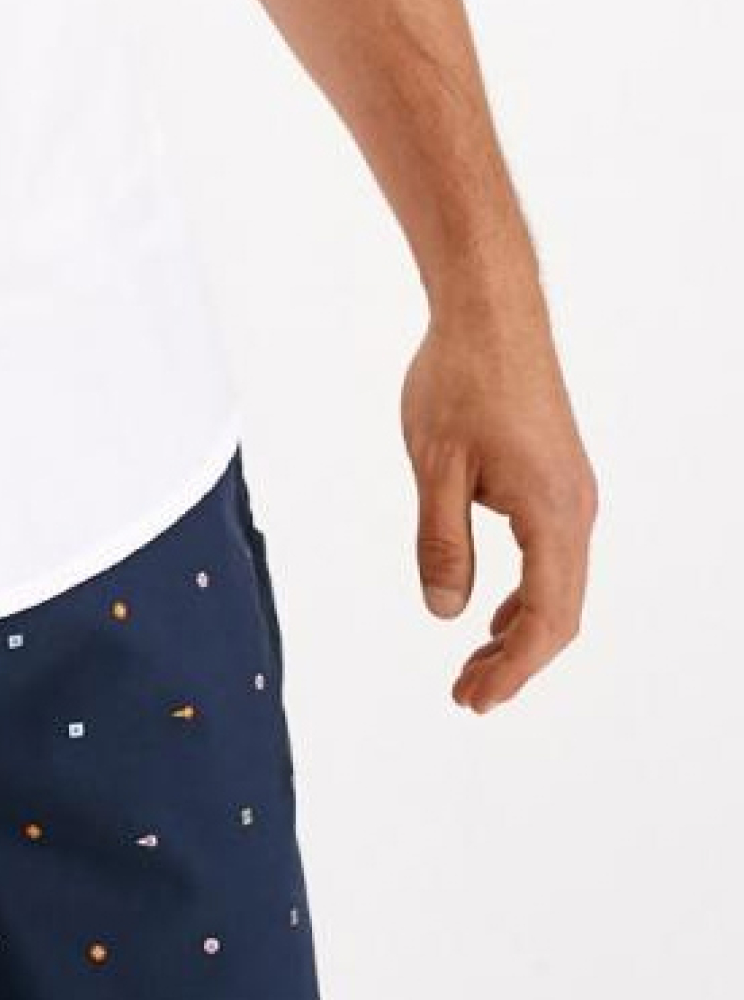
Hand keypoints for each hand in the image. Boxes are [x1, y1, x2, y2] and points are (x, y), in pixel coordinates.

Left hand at [400, 295, 597, 712]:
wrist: (492, 310)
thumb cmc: (460, 380)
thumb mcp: (435, 464)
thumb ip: (441, 541)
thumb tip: (444, 613)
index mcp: (552, 513)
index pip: (545, 619)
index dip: (510, 669)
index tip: (471, 699)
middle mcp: (575, 509)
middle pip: (559, 612)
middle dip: (515, 661)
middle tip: (466, 696)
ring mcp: (572, 492)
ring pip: (559, 585)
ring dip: (521, 629)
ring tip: (476, 665)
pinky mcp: (558, 477)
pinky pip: (552, 556)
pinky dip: (526, 593)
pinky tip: (491, 609)